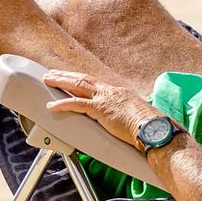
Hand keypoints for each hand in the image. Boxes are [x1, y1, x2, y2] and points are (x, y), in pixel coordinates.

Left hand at [43, 70, 159, 148]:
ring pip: (78, 86)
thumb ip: (127, 115)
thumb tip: (127, 121)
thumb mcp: (137, 115)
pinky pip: (77, 104)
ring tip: (48, 79)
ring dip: (61, 82)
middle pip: (84, 79)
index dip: (81, 79)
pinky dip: (62, 104)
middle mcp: (110, 92)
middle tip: (52, 72)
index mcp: (118, 93)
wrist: (153, 128)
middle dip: (67, 75)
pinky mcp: (100, 110)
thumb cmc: (149, 125)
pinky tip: (51, 105)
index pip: (96, 82)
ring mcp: (105, 99)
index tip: (71, 76)